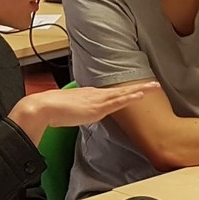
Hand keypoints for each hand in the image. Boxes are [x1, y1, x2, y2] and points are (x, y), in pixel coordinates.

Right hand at [9, 81, 157, 142]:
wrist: (44, 107)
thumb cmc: (52, 109)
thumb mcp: (69, 110)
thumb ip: (78, 111)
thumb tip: (78, 115)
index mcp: (89, 94)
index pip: (112, 92)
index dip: (125, 91)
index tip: (137, 89)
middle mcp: (95, 94)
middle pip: (121, 90)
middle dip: (138, 87)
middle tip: (154, 84)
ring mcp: (98, 99)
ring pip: (123, 93)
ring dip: (140, 90)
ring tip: (155, 86)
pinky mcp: (97, 106)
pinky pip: (118, 101)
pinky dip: (130, 97)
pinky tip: (141, 95)